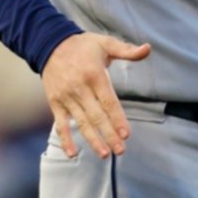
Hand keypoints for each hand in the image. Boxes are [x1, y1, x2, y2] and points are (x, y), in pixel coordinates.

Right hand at [41, 32, 152, 157]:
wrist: (50, 44)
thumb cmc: (83, 46)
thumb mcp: (106, 43)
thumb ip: (127, 50)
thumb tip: (147, 48)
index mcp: (94, 74)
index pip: (108, 102)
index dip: (117, 119)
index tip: (126, 134)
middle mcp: (79, 88)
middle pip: (96, 116)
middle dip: (109, 135)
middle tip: (121, 150)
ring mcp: (66, 97)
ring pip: (81, 123)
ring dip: (92, 140)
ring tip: (104, 154)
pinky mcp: (55, 103)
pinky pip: (60, 124)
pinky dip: (65, 140)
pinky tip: (73, 153)